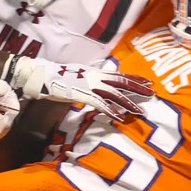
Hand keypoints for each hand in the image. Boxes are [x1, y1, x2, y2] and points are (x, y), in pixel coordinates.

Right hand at [4, 55, 154, 121]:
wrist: (38, 75)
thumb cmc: (53, 78)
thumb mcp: (74, 77)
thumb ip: (87, 82)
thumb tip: (95, 87)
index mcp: (93, 72)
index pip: (118, 74)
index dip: (133, 78)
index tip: (147, 81)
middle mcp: (94, 76)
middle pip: (120, 82)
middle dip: (137, 87)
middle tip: (153, 92)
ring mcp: (88, 85)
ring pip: (114, 94)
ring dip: (128, 102)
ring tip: (141, 110)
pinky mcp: (81, 94)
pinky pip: (100, 104)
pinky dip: (111, 111)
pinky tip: (120, 118)